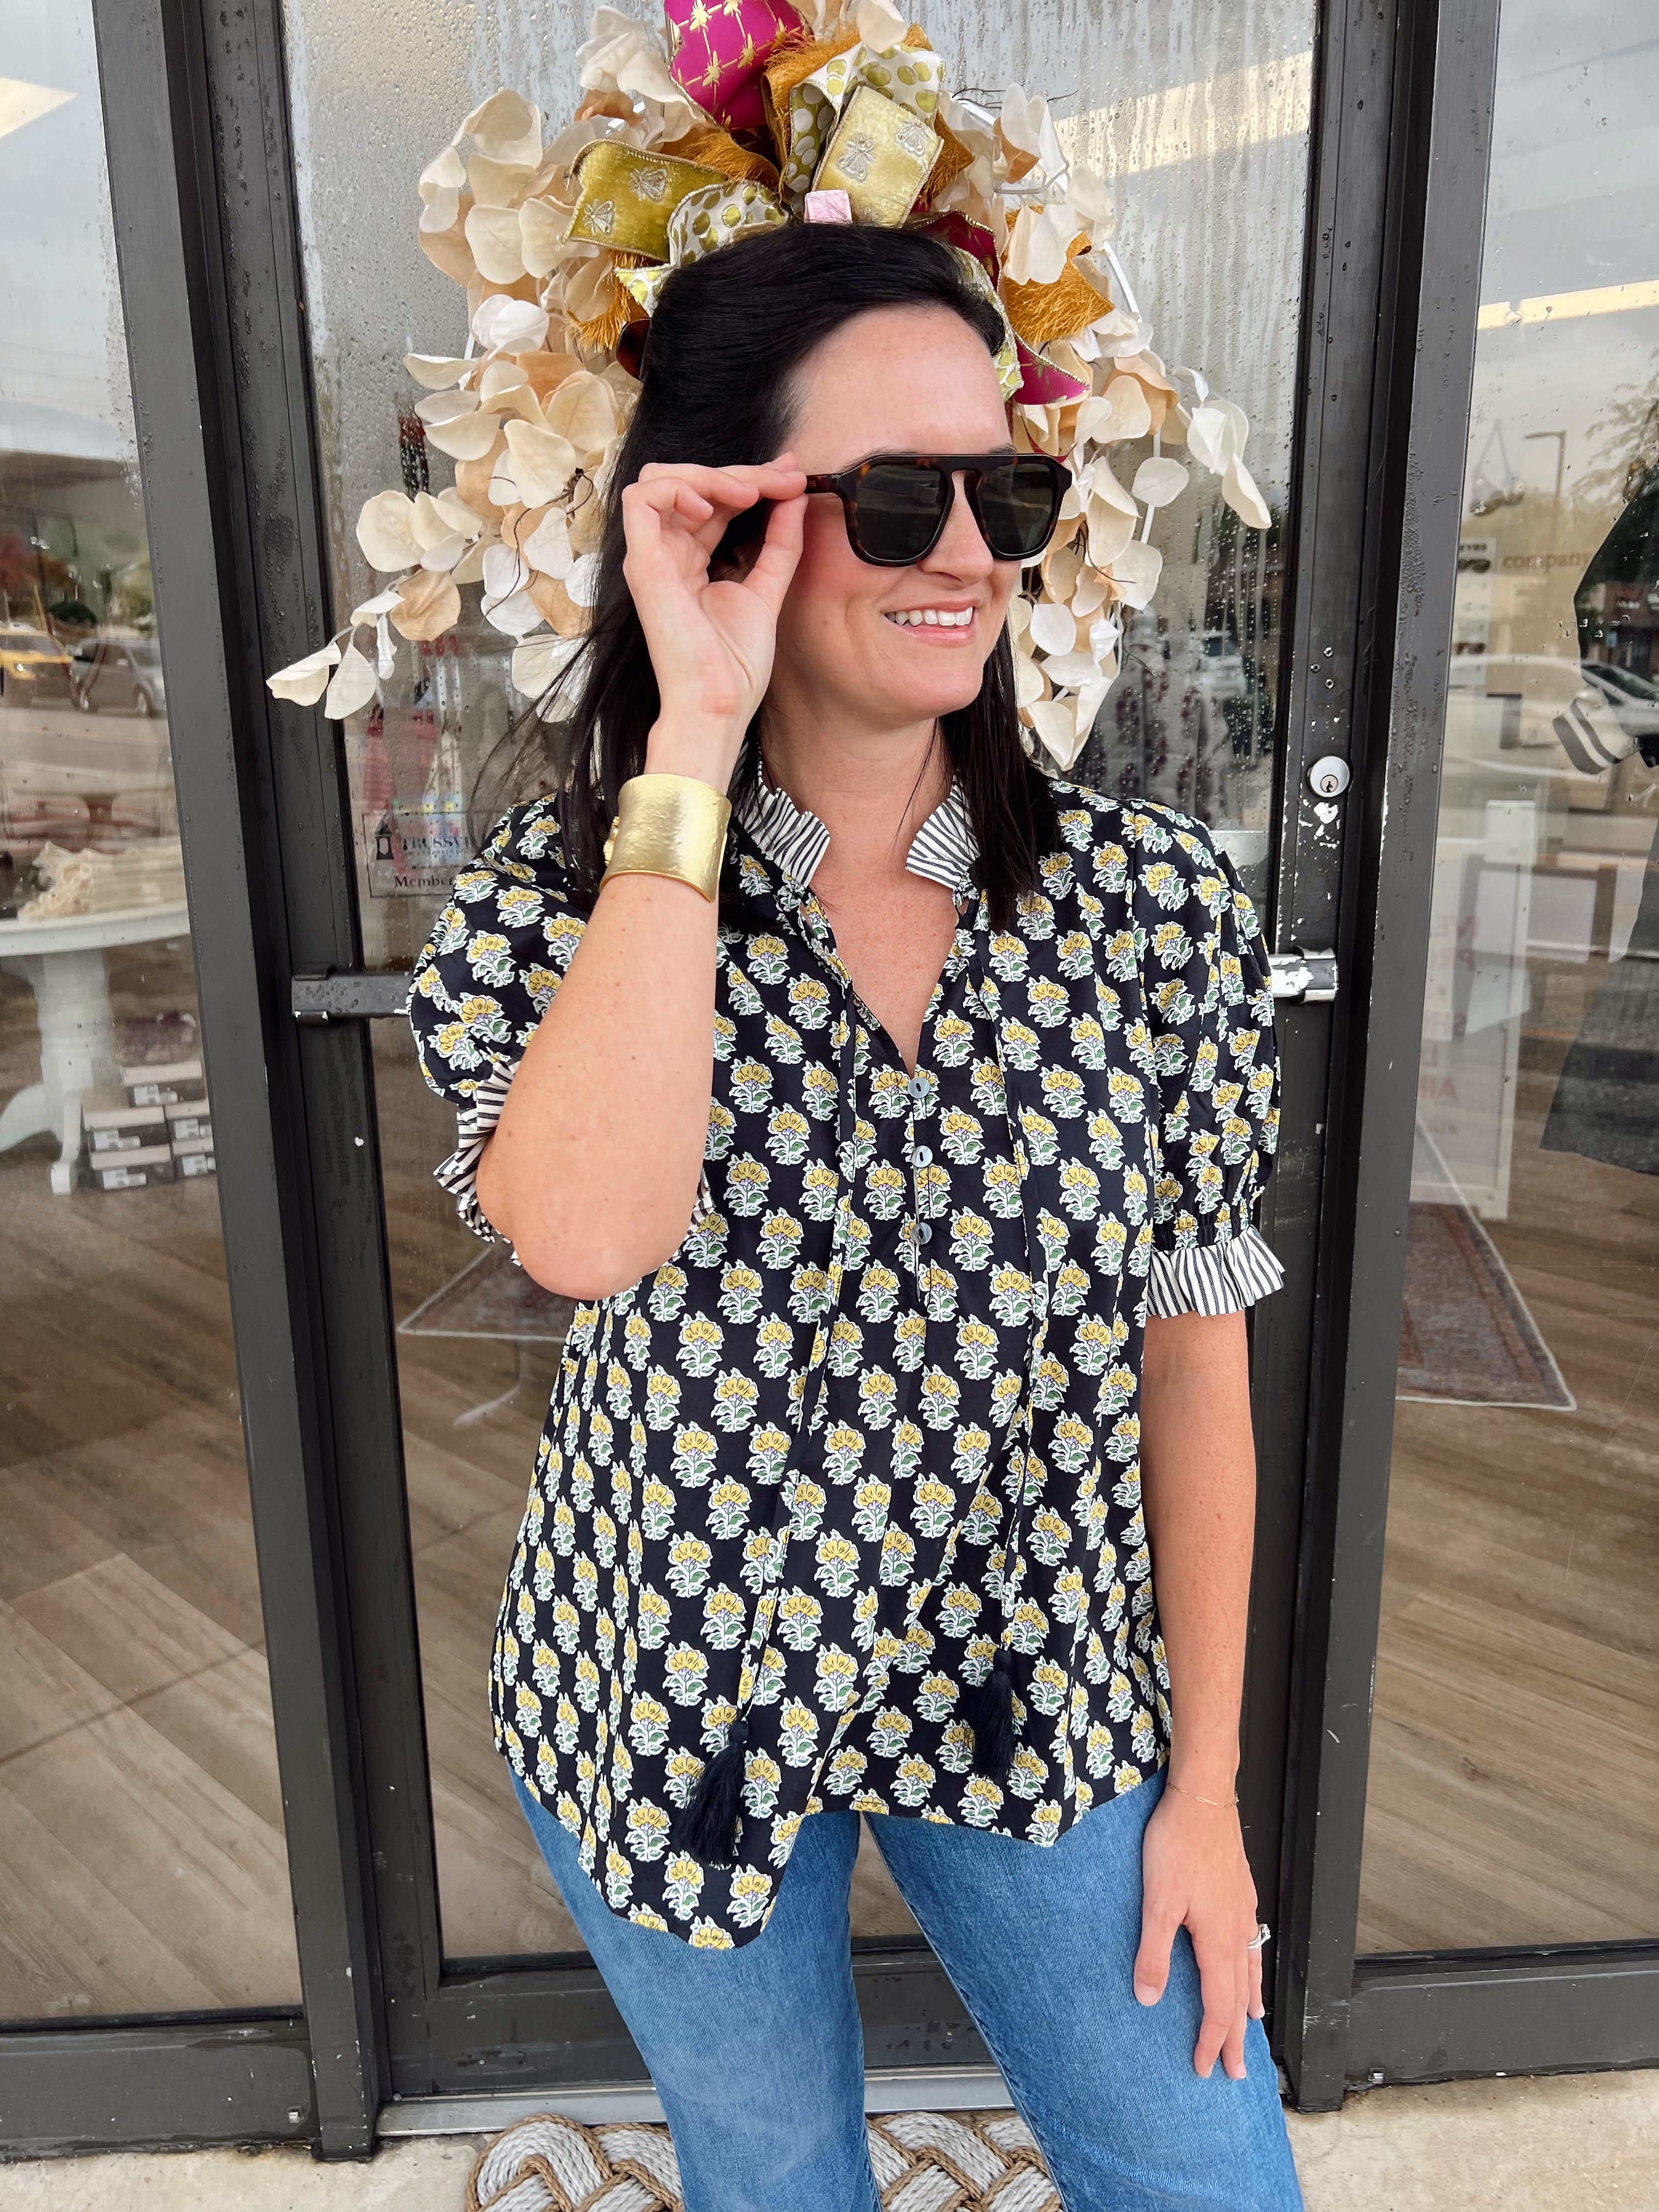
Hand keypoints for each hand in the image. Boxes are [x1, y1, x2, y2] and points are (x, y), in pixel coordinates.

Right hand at [620, 454, 806, 786]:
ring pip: (660, 479)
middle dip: (739, 471)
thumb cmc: (734, 665)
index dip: (752, 480)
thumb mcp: (768, 589)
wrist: (717, 704)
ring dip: (708, 475)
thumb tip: (795, 495)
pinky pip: (641, 500)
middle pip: (689, 482)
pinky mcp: (643, 564)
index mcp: (691, 560)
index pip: (715, 500)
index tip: (794, 478)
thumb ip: (780, 544)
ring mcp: (651, 557)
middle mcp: (666, 553)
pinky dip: (677, 490)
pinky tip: (712, 508)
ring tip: (747, 494)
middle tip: (782, 478)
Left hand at [1133, 1782, 1261, 2079]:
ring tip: (1251, 2027)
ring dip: (1248, 2005)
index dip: (1212, 2040)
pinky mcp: (1240, 1891)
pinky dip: (1252, 1968)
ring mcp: (1242, 1910)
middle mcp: (1237, 1931)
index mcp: (1218, 1940)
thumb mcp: (1156, 1900)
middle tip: (1236, 2069)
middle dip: (1236, 2037)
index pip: (1219, 2006)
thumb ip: (1153, 1952)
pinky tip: (1249, 1963)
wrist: (1202, 1798)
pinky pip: (1251, 1945)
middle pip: (1240, 1997)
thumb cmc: (1178, 1843)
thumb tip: (1149, 1997)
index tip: (1206, 2067)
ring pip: (1250, 1971)